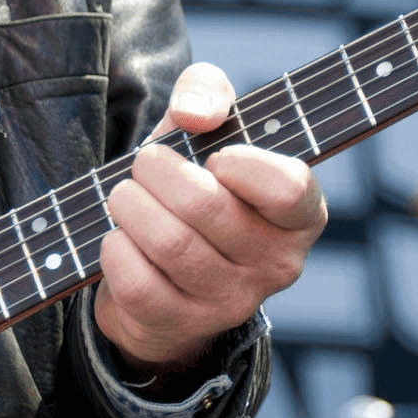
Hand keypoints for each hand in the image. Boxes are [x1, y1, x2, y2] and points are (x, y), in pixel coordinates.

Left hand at [96, 62, 328, 376]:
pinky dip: (115, 249)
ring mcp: (231, 302)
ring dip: (130, 205)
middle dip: (157, 169)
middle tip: (145, 162)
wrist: (163, 268)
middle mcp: (277, 265)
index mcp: (302, 216)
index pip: (288, 188)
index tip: (215, 156)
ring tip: (125, 195)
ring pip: (169, 243)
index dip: (242, 163)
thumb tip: (192, 114)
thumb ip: (208, 92)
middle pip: (205, 205)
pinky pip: (138, 282)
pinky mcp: (182, 325)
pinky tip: (119, 238)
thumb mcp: (208, 129)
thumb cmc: (195, 181)